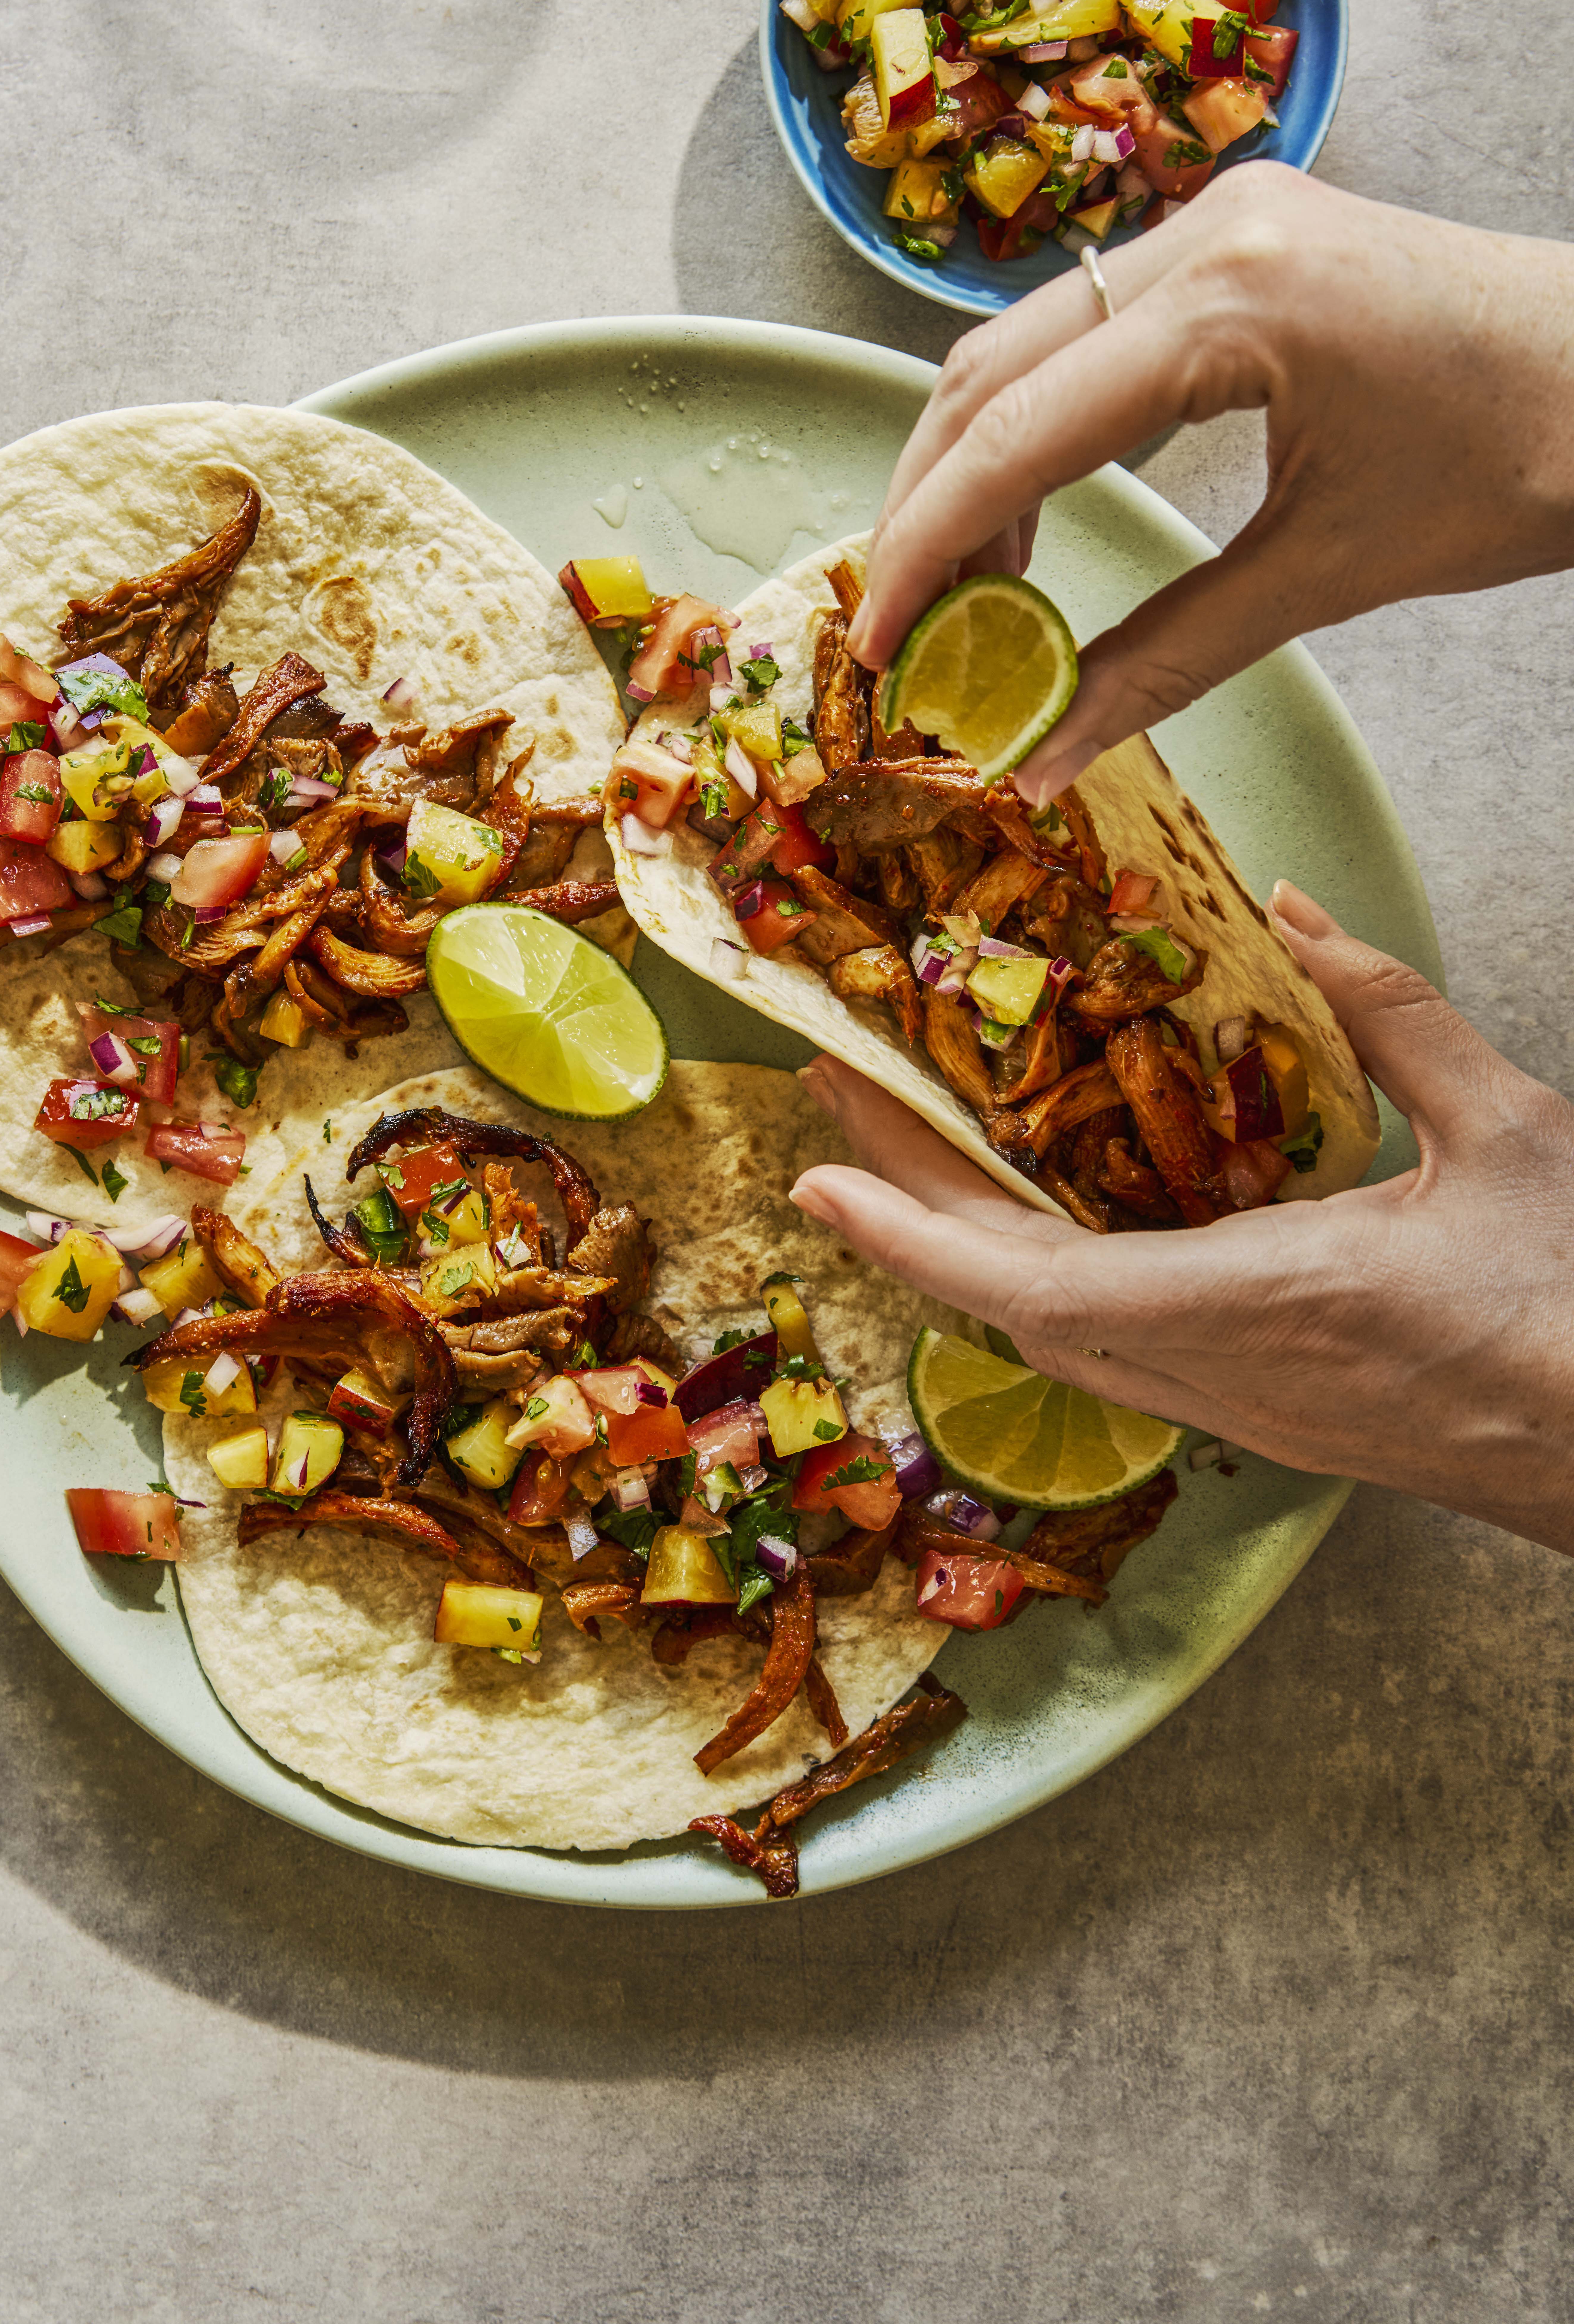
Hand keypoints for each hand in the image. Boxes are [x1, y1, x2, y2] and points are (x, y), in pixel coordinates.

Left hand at [788, 884, 1573, 1555]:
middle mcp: (1226, 1368)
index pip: (1032, 1279)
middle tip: (836, 1110)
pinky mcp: (1268, 1415)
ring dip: (964, 1248)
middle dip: (909, 1207)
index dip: (912, 1227)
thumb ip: (1394, 1012)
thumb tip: (1298, 908)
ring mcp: (1243, 1406)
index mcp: (1266, 1297)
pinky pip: (1114, 1349)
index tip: (818, 1178)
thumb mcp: (1507, 1129)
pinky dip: (1041, 1284)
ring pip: (1054, 1336)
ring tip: (907, 1152)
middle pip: (1012, 1301)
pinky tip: (1024, 1230)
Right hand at [848, 168, 1573, 803]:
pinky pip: (1086, 328)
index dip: (927, 546)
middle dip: (926, 501)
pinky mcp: (1237, 237)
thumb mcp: (1331, 573)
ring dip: (974, 462)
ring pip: (1023, 341)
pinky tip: (1033, 513)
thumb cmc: (1523, 458)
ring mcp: (1219, 220)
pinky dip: (1037, 422)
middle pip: (988, 368)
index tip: (875, 640)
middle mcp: (1207, 230)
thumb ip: (1166, 659)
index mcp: (1231, 302)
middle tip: (899, 620)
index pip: (1017, 433)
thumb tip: (1043, 757)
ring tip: (963, 587)